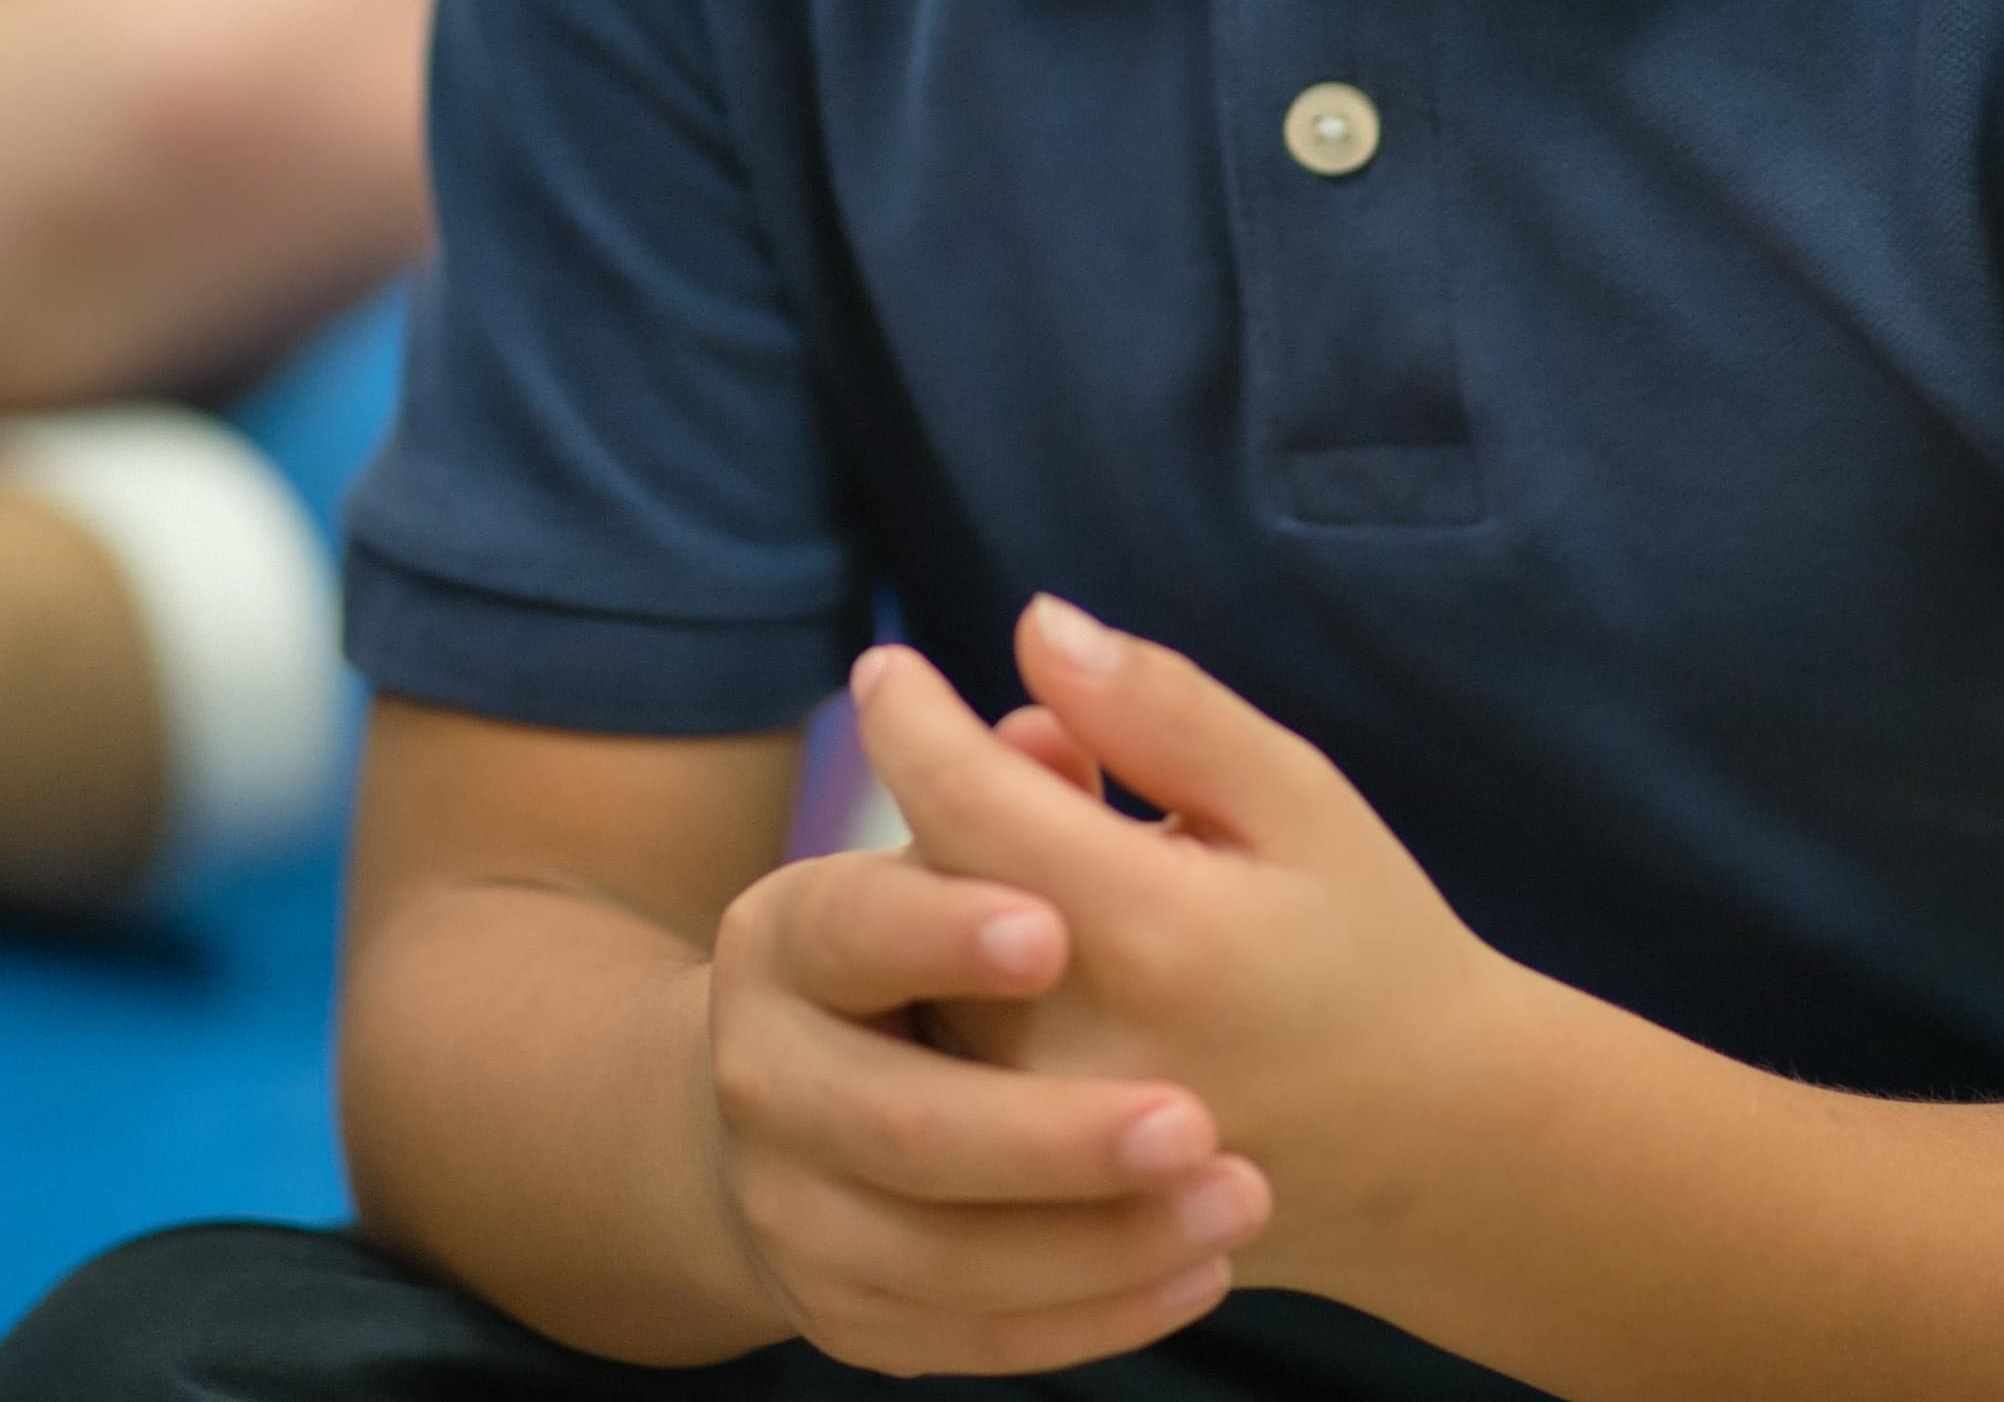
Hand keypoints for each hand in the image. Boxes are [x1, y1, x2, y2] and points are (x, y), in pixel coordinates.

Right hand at [694, 826, 1269, 1374]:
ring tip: (1238, 1197)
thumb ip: (1024, 780)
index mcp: (786, 936)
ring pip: (944, 1256)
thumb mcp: (970, 851)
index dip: (939, 929)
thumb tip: (1054, 669)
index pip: (848, 929)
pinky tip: (1199, 1268)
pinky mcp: (848, 1316)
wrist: (813, 1107)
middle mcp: (764, 1077)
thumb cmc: (940, 948)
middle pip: (896, 1122)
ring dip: (1099, 1240)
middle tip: (1191, 1122)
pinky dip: (1092, 1315)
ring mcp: (794, 1210)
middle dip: (1048, 1135)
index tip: (1052, 929)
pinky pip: (973, 1339)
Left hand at [847, 601, 1502, 1302]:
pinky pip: (945, 1069)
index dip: (909, 719)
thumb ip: (1163, 711)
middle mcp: (1077, 1050)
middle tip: (1052, 772)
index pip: (962, 802)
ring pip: (921, 987)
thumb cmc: (1368, 946)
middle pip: (929, 888)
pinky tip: (1059, 971)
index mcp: (1152, 932)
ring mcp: (1046, 1146)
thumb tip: (1034, 624)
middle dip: (958, 806)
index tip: (887, 667)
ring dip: (957, 901)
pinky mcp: (1034, 1202)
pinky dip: (967, 994)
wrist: (1432, 1149)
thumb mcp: (1297, 799)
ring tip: (1080, 877)